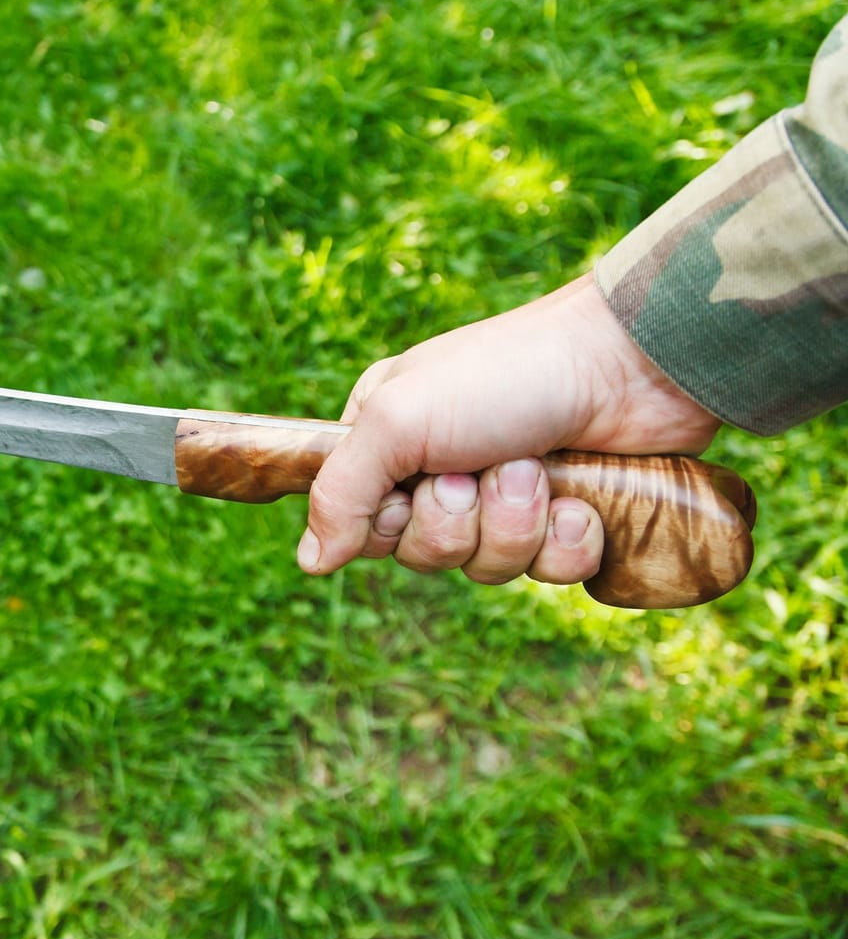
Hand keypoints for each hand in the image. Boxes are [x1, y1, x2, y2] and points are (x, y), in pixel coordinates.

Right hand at [300, 272, 722, 585]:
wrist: (630, 364)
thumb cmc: (504, 377)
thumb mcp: (398, 421)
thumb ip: (340, 493)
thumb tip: (309, 562)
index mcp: (390, 441)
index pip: (361, 525)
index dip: (389, 524)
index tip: (413, 487)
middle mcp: (442, 471)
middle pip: (422, 554)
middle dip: (459, 522)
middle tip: (480, 469)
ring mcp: (507, 499)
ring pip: (487, 569)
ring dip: (517, 525)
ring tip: (537, 469)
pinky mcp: (568, 520)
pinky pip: (551, 574)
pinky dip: (569, 542)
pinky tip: (582, 501)